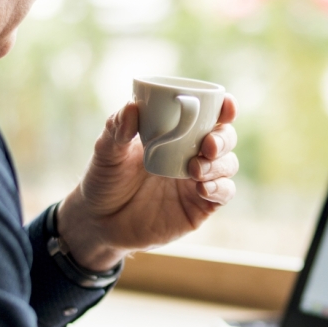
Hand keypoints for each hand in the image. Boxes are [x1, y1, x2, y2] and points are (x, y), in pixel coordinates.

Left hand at [55, 95, 237, 270]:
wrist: (99, 221)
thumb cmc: (104, 179)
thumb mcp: (106, 151)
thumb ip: (117, 128)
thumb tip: (132, 107)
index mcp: (175, 134)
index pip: (209, 115)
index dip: (224, 109)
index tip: (225, 105)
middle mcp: (192, 154)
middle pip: (225, 138)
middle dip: (223, 138)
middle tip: (207, 144)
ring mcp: (197, 181)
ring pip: (228, 165)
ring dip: (219, 164)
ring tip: (195, 169)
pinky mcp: (199, 207)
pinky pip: (223, 194)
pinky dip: (220, 188)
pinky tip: (203, 188)